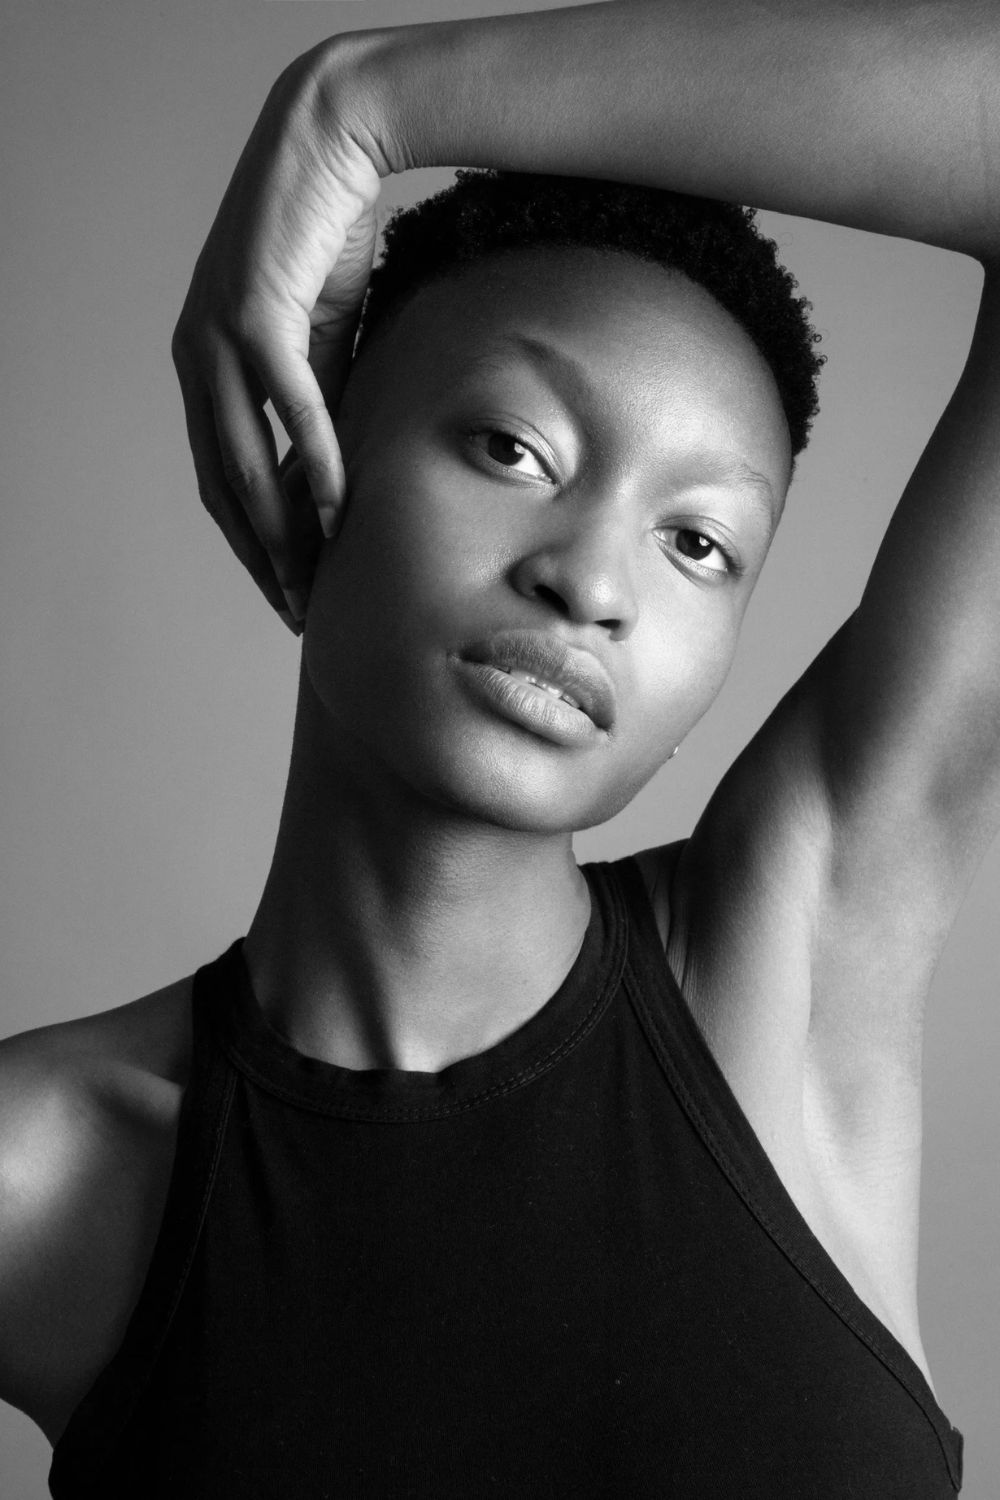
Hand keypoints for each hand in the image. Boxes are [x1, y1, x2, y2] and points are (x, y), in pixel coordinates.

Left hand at [171, 42, 383, 628]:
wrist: (329, 142)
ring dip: (282, 530)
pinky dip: (316, 462)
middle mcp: (198, 358)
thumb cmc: (326, 236)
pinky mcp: (256, 313)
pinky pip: (289, 406)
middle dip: (260, 556)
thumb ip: (320, 400)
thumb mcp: (324, 337)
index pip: (221, 475)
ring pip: (247, 460)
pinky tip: (339, 511)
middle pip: (224, 485)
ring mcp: (219, 337)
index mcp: (207, 366)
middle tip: (295, 609)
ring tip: (312, 582)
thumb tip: (338, 467)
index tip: (285, 586)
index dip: (250, 539)